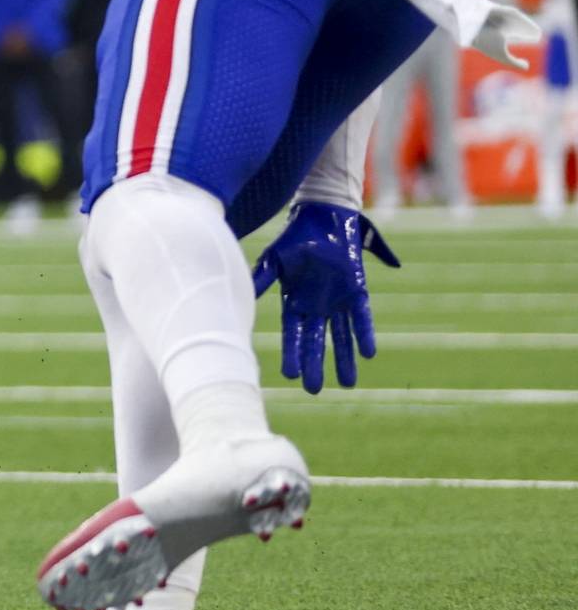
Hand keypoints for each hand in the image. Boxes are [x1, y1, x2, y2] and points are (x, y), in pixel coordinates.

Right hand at [251, 200, 398, 392]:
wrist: (321, 219)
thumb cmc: (294, 238)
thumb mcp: (273, 260)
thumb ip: (261, 279)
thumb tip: (242, 294)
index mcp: (294, 302)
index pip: (292, 335)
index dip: (292, 354)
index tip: (290, 377)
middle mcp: (316, 307)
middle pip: (316, 342)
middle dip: (315, 365)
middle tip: (313, 390)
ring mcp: (338, 302)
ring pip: (341, 337)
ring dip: (344, 359)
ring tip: (347, 383)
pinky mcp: (358, 293)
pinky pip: (362, 318)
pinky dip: (363, 335)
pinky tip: (367, 353)